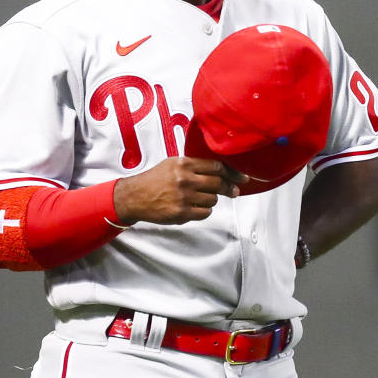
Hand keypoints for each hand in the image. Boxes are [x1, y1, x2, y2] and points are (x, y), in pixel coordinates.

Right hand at [113, 157, 248, 224]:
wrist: (135, 196)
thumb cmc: (154, 179)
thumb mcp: (172, 164)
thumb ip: (193, 165)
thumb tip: (220, 169)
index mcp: (183, 164)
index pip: (217, 166)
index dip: (233, 173)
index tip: (242, 177)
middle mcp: (185, 179)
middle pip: (219, 183)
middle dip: (229, 188)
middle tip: (233, 191)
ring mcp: (184, 197)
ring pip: (213, 200)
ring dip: (210, 200)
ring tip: (199, 198)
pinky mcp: (182, 213)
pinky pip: (205, 213)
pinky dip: (203, 211)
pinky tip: (193, 207)